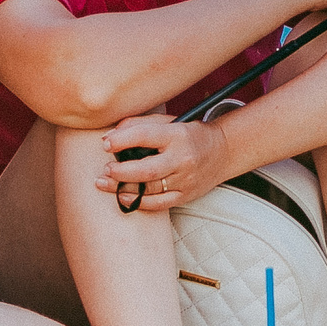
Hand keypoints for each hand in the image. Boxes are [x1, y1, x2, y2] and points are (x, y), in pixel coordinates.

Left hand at [94, 113, 228, 213]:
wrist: (222, 152)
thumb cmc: (189, 134)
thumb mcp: (168, 121)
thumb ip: (139, 125)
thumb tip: (110, 136)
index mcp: (177, 135)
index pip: (145, 136)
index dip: (121, 140)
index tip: (105, 144)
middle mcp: (182, 159)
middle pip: (147, 169)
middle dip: (121, 171)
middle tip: (105, 169)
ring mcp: (185, 180)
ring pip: (150, 189)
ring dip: (123, 188)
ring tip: (104, 183)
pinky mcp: (185, 195)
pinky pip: (159, 203)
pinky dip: (138, 202)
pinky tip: (122, 197)